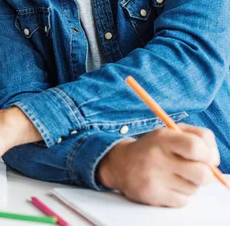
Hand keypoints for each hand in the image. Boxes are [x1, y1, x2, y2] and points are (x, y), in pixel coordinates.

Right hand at [98, 124, 219, 206]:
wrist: (119, 164)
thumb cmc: (152, 147)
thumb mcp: (170, 132)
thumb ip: (197, 137)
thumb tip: (215, 159)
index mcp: (162, 138)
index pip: (196, 147)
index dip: (209, 154)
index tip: (207, 157)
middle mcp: (156, 157)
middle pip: (202, 174)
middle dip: (205, 174)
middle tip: (196, 170)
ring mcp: (153, 177)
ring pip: (194, 189)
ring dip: (190, 184)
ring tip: (175, 176)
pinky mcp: (152, 195)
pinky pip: (183, 201)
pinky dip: (180, 195)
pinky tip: (168, 185)